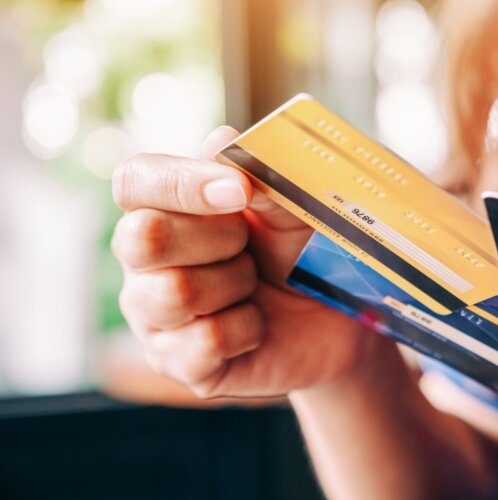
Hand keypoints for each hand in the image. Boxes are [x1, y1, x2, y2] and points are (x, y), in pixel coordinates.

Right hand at [111, 126, 392, 398]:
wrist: (338, 317)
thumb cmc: (304, 251)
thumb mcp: (291, 206)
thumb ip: (257, 174)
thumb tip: (220, 139)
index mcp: (164, 210)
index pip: (135, 181)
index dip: (182, 183)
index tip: (239, 191)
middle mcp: (145, 263)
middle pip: (144, 238)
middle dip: (218, 238)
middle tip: (252, 247)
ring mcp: (156, 317)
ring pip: (174, 293)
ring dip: (236, 285)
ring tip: (256, 287)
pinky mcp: (179, 365)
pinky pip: (205, 343)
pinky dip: (248, 330)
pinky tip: (258, 326)